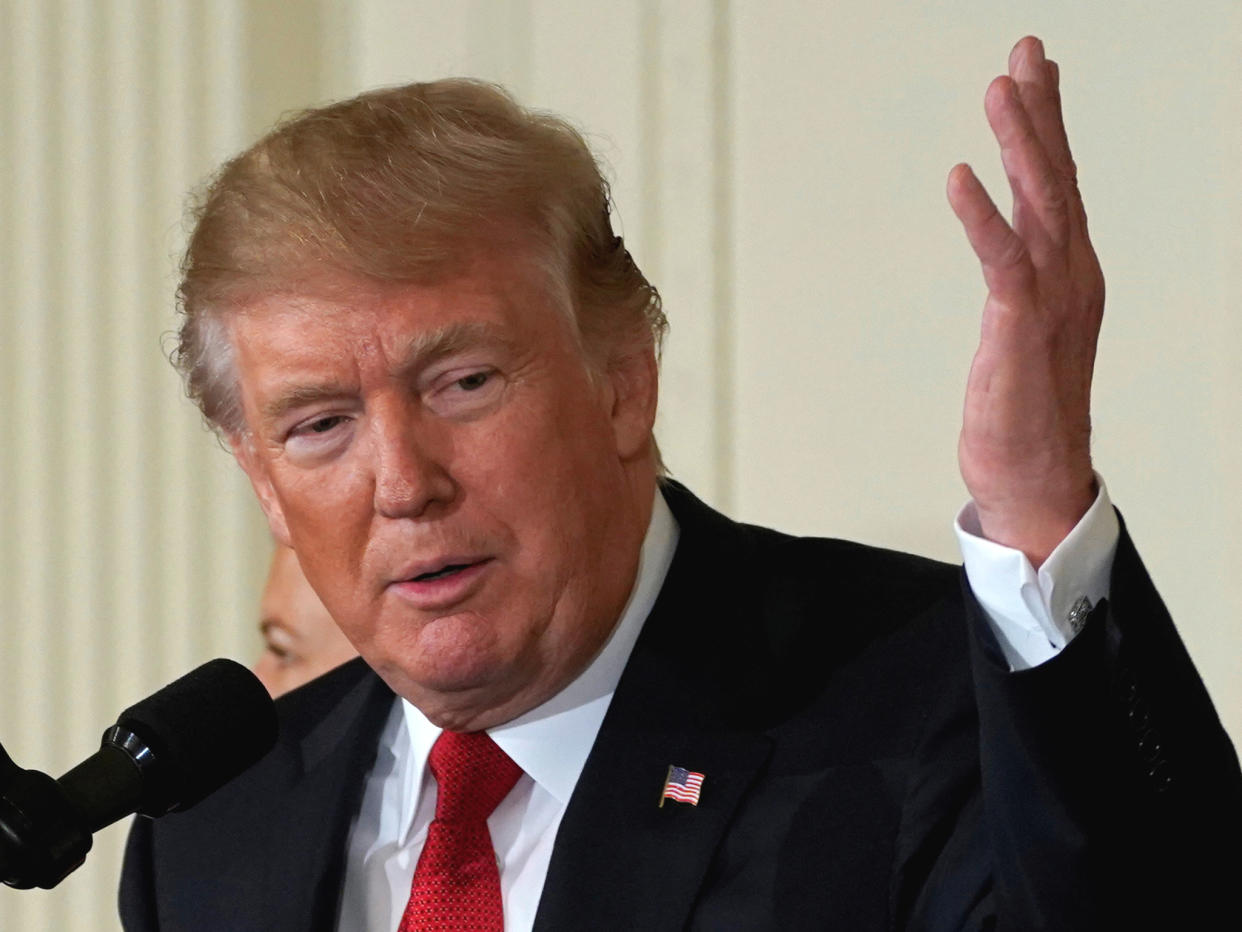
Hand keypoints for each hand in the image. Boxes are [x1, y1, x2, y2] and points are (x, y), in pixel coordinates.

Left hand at [948, 36, 1103, 567]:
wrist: (1036, 477)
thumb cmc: (1027, 406)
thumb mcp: (1026, 327)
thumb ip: (1022, 280)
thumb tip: (1012, 248)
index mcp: (1071, 271)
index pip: (1060, 183)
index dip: (1048, 123)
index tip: (1036, 68)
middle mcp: (1071, 276)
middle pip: (1056, 178)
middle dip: (1040, 111)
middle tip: (1026, 50)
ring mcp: (1052, 302)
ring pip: (1039, 206)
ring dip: (1021, 144)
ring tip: (1002, 88)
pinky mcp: (1020, 331)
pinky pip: (1003, 264)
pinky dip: (982, 218)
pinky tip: (960, 178)